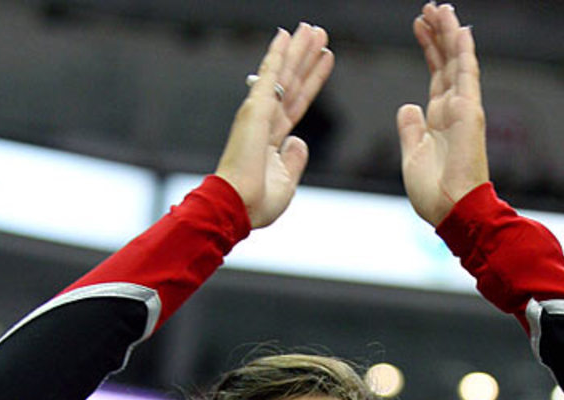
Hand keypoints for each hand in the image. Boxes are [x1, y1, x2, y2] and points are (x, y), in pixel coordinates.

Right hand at [216, 23, 333, 228]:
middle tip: (319, 33)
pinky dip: (277, 55)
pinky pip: (269, 76)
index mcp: (272, 140)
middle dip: (306, 58)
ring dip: (298, 50)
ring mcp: (259, 113)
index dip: (313, 81)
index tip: (325, 59)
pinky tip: (286, 36)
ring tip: (313, 28)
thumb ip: (294, 160)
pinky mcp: (254, 109)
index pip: (298, 102)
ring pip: (284, 74)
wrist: (237, 206)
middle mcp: (265, 122)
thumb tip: (299, 141)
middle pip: (293, 82)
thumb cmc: (256, 203)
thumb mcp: (286, 183)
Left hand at [397, 3, 488, 226]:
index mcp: (440, 120)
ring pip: (457, 62)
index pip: (436, 75)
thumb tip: (408, 106)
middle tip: (428, 7)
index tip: (418, 26)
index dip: (428, 49)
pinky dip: (463, 51)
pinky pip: (467, 75)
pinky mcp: (470, 112)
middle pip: (446, 62)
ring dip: (448, 34)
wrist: (452, 211)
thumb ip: (410, 130)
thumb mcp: (412, 156)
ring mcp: (464, 109)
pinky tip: (459, 28)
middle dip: (437, 34)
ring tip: (438, 7)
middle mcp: (454, 110)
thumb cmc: (434, 194)